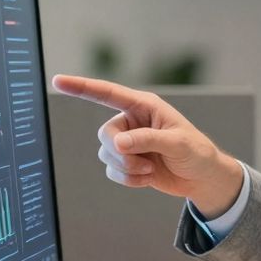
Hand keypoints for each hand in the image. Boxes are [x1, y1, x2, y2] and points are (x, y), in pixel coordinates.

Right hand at [51, 74, 242, 215]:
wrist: (202, 178)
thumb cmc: (197, 152)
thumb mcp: (178, 143)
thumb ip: (148, 140)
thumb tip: (119, 143)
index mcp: (144, 106)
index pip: (108, 93)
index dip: (82, 87)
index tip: (58, 81)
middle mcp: (132, 122)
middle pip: (105, 134)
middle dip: (120, 153)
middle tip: (143, 163)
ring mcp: (129, 143)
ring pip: (106, 155)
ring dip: (127, 168)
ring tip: (150, 169)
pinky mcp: (128, 163)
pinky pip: (113, 172)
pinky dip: (129, 180)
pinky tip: (148, 178)